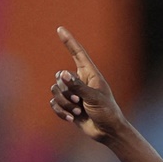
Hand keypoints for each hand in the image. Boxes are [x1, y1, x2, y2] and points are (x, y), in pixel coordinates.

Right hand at [49, 26, 126, 142]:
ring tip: (79, 111)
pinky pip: (54, 104)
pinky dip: (61, 112)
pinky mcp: (68, 106)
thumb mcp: (94, 98)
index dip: (69, 41)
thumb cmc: (107, 113)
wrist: (108, 132)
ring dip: (65, 104)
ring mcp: (73, 94)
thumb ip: (78, 86)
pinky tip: (72, 119)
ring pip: (55, 91)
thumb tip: (62, 74)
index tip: (60, 29)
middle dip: (66, 91)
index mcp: (90, 75)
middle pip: (60, 77)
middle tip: (78, 102)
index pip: (78, 54)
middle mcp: (80, 82)